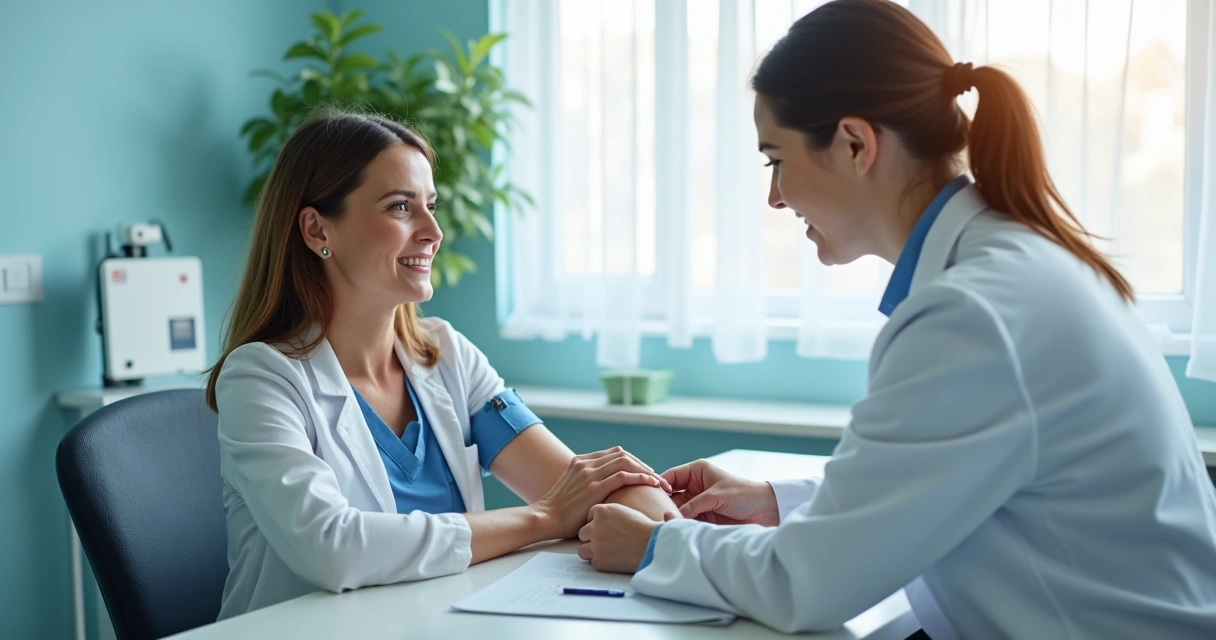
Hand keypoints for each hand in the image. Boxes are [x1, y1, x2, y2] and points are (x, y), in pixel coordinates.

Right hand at [536, 447, 669, 539]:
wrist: (546, 518)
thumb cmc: (562, 512)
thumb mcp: (575, 490)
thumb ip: (590, 484)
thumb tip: (610, 492)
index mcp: (581, 461)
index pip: (615, 454)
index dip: (634, 462)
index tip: (646, 473)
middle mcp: (586, 463)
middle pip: (622, 454)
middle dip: (643, 465)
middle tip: (657, 478)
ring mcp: (589, 473)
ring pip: (625, 461)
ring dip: (646, 470)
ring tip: (659, 482)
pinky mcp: (594, 486)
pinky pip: (623, 476)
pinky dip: (640, 477)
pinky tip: (651, 484)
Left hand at [578, 503, 658, 572]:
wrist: (654, 545)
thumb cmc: (645, 528)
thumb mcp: (626, 511)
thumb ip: (611, 514)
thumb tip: (604, 519)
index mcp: (602, 511)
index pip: (589, 516)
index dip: (597, 523)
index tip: (606, 528)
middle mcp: (595, 527)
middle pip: (583, 533)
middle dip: (592, 537)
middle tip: (606, 541)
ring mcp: (595, 545)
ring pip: (582, 549)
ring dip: (592, 551)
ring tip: (606, 552)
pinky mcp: (599, 561)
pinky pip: (593, 562)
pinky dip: (602, 562)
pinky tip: (614, 559)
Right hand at [662, 459, 779, 525]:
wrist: (765, 510)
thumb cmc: (743, 494)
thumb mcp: (716, 496)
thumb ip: (692, 506)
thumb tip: (669, 517)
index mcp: (696, 472)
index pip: (670, 477)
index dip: (660, 487)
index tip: (653, 498)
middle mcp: (694, 486)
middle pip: (670, 496)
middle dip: (664, 505)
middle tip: (656, 516)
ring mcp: (698, 502)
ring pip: (677, 510)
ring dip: (673, 517)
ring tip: (665, 525)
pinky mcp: (703, 517)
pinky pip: (686, 521)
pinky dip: (682, 525)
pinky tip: (676, 530)